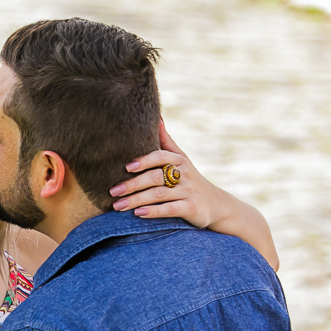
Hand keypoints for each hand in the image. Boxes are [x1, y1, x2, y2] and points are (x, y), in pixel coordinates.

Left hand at [109, 120, 229, 227]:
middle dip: (132, 185)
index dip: (144, 161)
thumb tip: (156, 117)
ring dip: (136, 200)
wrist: (216, 204)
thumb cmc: (190, 179)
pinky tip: (138, 214)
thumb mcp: (181, 159)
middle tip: (113, 191)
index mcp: (179, 160)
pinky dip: (154, 211)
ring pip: (159, 195)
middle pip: (155, 177)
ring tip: (117, 206)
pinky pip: (170, 209)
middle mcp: (185, 174)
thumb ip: (166, 141)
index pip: (160, 157)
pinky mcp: (192, 209)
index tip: (126, 167)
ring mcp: (188, 192)